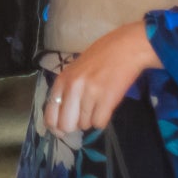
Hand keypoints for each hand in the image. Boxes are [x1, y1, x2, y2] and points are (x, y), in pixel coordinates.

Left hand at [45, 21, 159, 133]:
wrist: (127, 47)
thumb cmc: (102, 56)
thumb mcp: (76, 69)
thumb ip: (67, 90)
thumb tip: (63, 119)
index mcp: (63, 79)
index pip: (50, 114)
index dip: (56, 127)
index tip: (62, 130)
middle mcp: (73, 87)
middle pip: (66, 124)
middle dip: (74, 126)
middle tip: (83, 117)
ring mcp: (90, 93)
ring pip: (85, 124)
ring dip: (91, 119)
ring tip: (98, 103)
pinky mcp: (107, 99)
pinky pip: (99, 123)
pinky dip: (103, 120)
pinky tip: (106, 107)